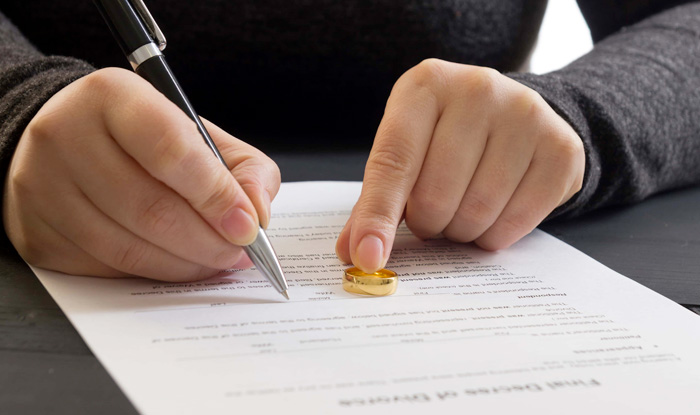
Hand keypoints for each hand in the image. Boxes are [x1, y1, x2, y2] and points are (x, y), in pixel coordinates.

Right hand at [3, 68, 279, 280]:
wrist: (68, 140)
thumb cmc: (142, 137)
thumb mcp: (199, 133)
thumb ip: (243, 167)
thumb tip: (257, 213)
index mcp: (113, 96)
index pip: (171, 150)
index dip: (216, 195)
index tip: (248, 227)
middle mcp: (67, 136)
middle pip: (150, 208)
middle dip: (208, 241)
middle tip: (239, 254)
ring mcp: (43, 187)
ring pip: (127, 246)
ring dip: (185, 264)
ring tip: (216, 261)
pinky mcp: (36, 232)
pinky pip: (105, 267)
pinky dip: (153, 273)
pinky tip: (178, 264)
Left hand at [336, 59, 583, 271]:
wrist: (515, 117)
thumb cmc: (446, 139)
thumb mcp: (405, 152)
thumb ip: (376, 201)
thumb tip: (354, 251)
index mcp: (426, 85)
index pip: (394, 161)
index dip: (378, 215)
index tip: (367, 257)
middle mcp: (477, 90)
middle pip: (435, 195)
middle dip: (427, 222)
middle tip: (431, 213)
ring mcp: (525, 115)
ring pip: (476, 212)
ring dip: (460, 230)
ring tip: (461, 209)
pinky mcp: (561, 148)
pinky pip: (516, 223)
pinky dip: (495, 235)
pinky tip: (493, 213)